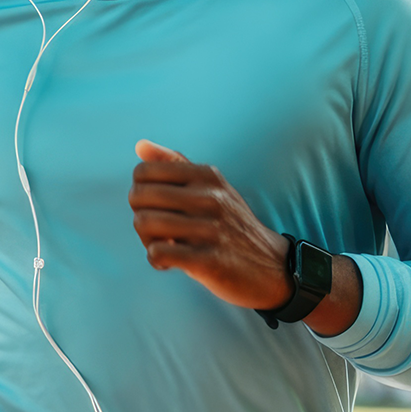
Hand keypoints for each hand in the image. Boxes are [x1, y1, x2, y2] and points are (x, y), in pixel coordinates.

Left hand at [129, 140, 292, 310]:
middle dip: (139, 215)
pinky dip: (155, 260)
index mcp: (206, 175)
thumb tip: (140, 145)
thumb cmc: (231, 224)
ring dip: (146, 239)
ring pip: (144, 223)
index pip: (143, 171)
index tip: (154, 207)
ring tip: (161, 246)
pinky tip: (168, 263)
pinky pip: (158, 253)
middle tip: (155, 231)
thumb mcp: (211, 187)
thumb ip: (175, 164)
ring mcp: (210, 229)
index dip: (140, 191)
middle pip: (139, 196)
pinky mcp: (209, 261)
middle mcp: (209, 197)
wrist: (272, 266)